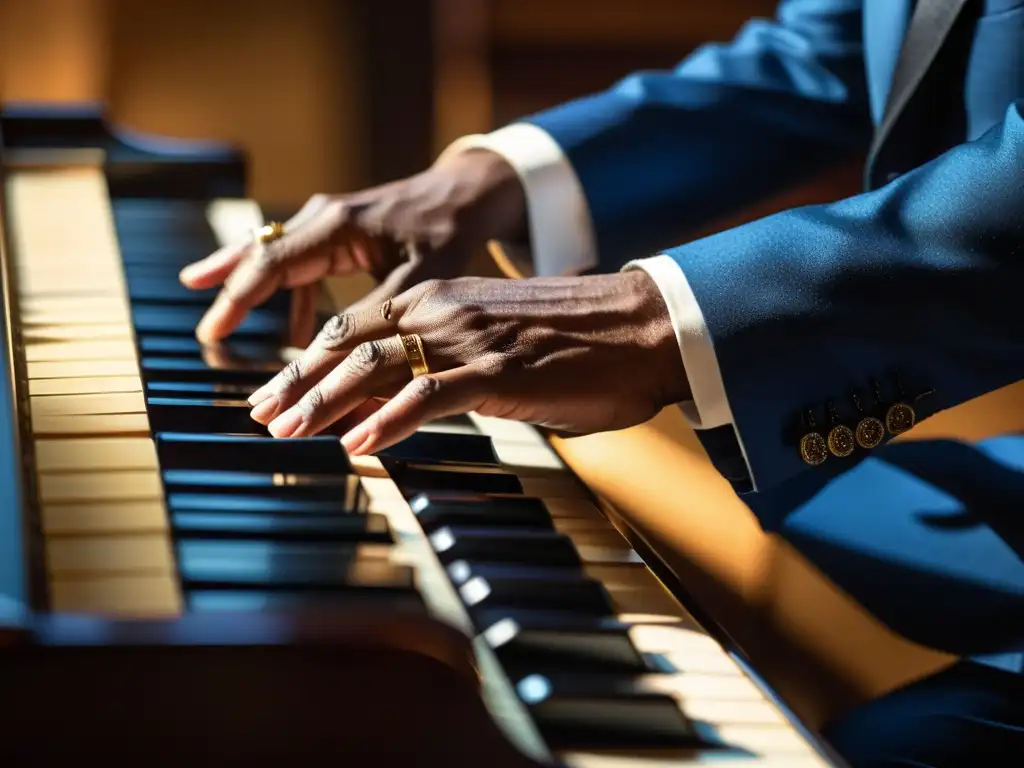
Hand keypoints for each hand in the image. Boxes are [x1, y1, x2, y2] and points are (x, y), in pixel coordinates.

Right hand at [179, 149, 526, 344]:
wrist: (464, 196)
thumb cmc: (446, 234)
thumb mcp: (415, 281)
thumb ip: (374, 319)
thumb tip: (340, 365)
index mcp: (335, 227)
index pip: (270, 264)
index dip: (238, 301)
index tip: (213, 334)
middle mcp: (322, 217)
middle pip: (260, 255)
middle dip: (230, 293)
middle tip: (206, 334)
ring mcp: (327, 221)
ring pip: (273, 255)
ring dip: (250, 290)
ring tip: (223, 324)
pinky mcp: (337, 232)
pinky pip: (299, 262)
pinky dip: (290, 295)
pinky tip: (297, 333)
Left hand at [247, 270, 688, 454]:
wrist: (642, 326)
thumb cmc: (577, 338)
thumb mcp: (497, 339)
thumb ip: (449, 359)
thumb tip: (415, 397)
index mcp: (439, 297)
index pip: (354, 327)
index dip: (308, 361)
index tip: (277, 392)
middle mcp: (442, 309)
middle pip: (348, 342)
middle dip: (297, 381)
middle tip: (261, 413)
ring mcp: (467, 338)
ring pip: (373, 365)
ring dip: (323, 401)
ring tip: (288, 430)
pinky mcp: (497, 372)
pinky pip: (426, 396)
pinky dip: (385, 421)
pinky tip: (356, 445)